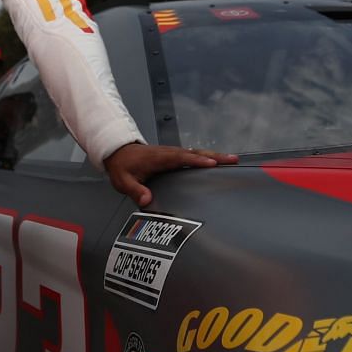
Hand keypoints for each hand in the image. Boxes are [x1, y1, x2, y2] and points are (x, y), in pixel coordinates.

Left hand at [103, 142, 238, 206]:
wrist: (118, 152)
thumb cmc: (122, 166)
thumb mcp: (123, 181)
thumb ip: (135, 190)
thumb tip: (146, 200)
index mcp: (159, 158)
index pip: (181, 158)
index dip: (197, 161)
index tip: (212, 163)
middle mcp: (169, 153)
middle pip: (196, 153)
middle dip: (215, 156)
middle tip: (233, 159)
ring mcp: (173, 153)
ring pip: (197, 153)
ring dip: (215, 155)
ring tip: (233, 160)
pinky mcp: (174, 156)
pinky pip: (194, 155)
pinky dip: (207, 157)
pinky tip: (218, 162)